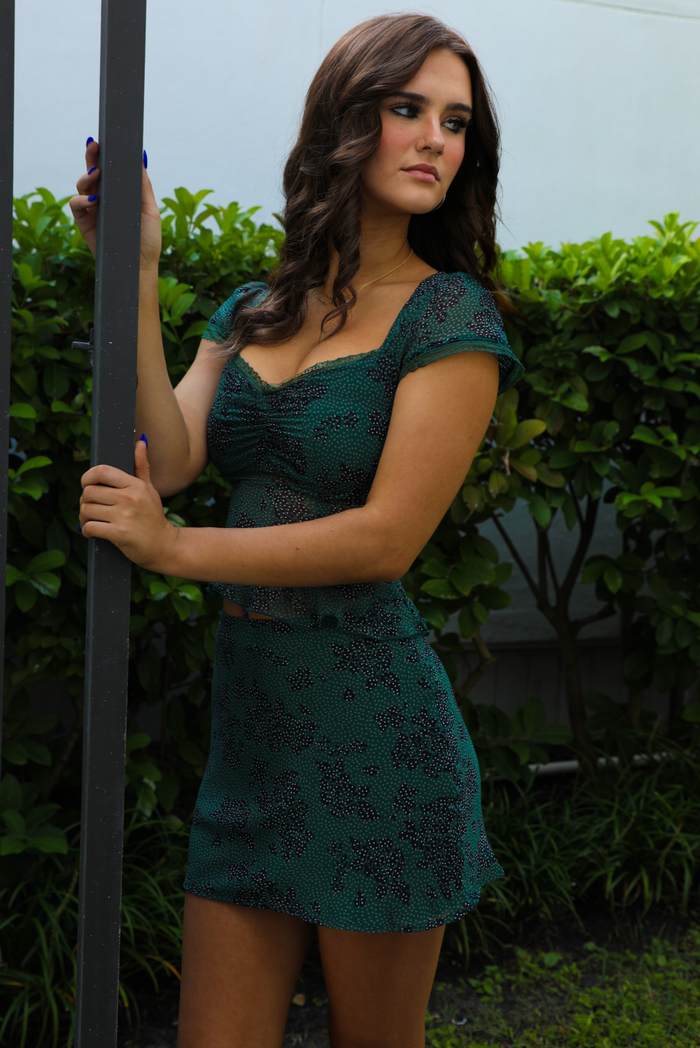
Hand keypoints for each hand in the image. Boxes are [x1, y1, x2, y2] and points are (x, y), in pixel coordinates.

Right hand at [68, 139, 161, 267]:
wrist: (138, 266)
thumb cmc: (147, 240)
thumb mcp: (149, 209)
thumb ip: (143, 185)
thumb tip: (141, 157)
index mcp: (120, 192)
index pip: (110, 169)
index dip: (104, 154)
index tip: (104, 140)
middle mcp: (104, 197)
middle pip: (93, 171)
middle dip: (92, 157)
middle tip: (93, 145)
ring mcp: (92, 208)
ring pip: (82, 185)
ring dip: (86, 177)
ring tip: (96, 175)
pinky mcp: (84, 222)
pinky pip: (75, 204)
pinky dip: (80, 199)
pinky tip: (92, 200)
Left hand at [79, 439, 178, 571]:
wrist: (163, 546)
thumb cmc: (153, 516)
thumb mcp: (150, 489)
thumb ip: (141, 466)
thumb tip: (141, 441)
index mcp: (135, 485)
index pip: (102, 471)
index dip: (87, 477)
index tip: (86, 484)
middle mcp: (129, 498)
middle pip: (89, 492)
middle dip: (85, 500)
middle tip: (90, 507)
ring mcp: (124, 516)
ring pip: (86, 510)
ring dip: (83, 517)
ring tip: (90, 520)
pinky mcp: (119, 534)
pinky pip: (90, 528)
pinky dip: (86, 531)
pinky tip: (92, 532)